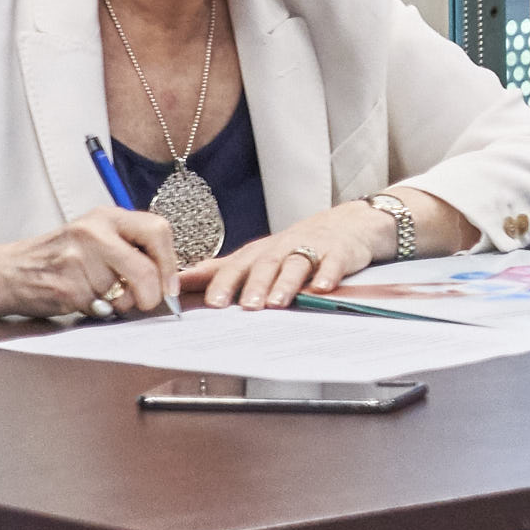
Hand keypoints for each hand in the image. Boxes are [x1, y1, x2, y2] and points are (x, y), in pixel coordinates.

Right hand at [0, 206, 179, 321]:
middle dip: (151, 293)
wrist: (5, 271)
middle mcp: (93, 232)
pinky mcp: (64, 285)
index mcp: (107, 216)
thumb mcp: (95, 236)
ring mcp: (77, 259)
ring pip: (122, 293)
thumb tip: (170, 277)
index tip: (170, 285)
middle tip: (145, 302)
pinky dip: (96, 310)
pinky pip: (98, 307)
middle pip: (146, 269)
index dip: (170, 263)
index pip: (158, 230)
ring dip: (117, 304)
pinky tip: (80, 299)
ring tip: (97, 293)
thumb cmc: (58, 257)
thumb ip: (130, 246)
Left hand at [188, 201, 396, 308]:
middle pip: (265, 264)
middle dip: (254, 285)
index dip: (224, 283)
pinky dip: (327, 274)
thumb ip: (222, 270)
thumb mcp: (258, 255)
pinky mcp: (340, 252)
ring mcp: (313, 248)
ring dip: (285, 283)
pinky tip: (322, 288)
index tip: (211, 303)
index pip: (237, 266)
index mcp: (260, 252)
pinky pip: (333, 262)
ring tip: (278, 302)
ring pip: (296, 264)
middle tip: (246, 307)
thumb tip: (179, 280)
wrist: (350, 223)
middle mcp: (283, 248)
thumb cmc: (297, 244)